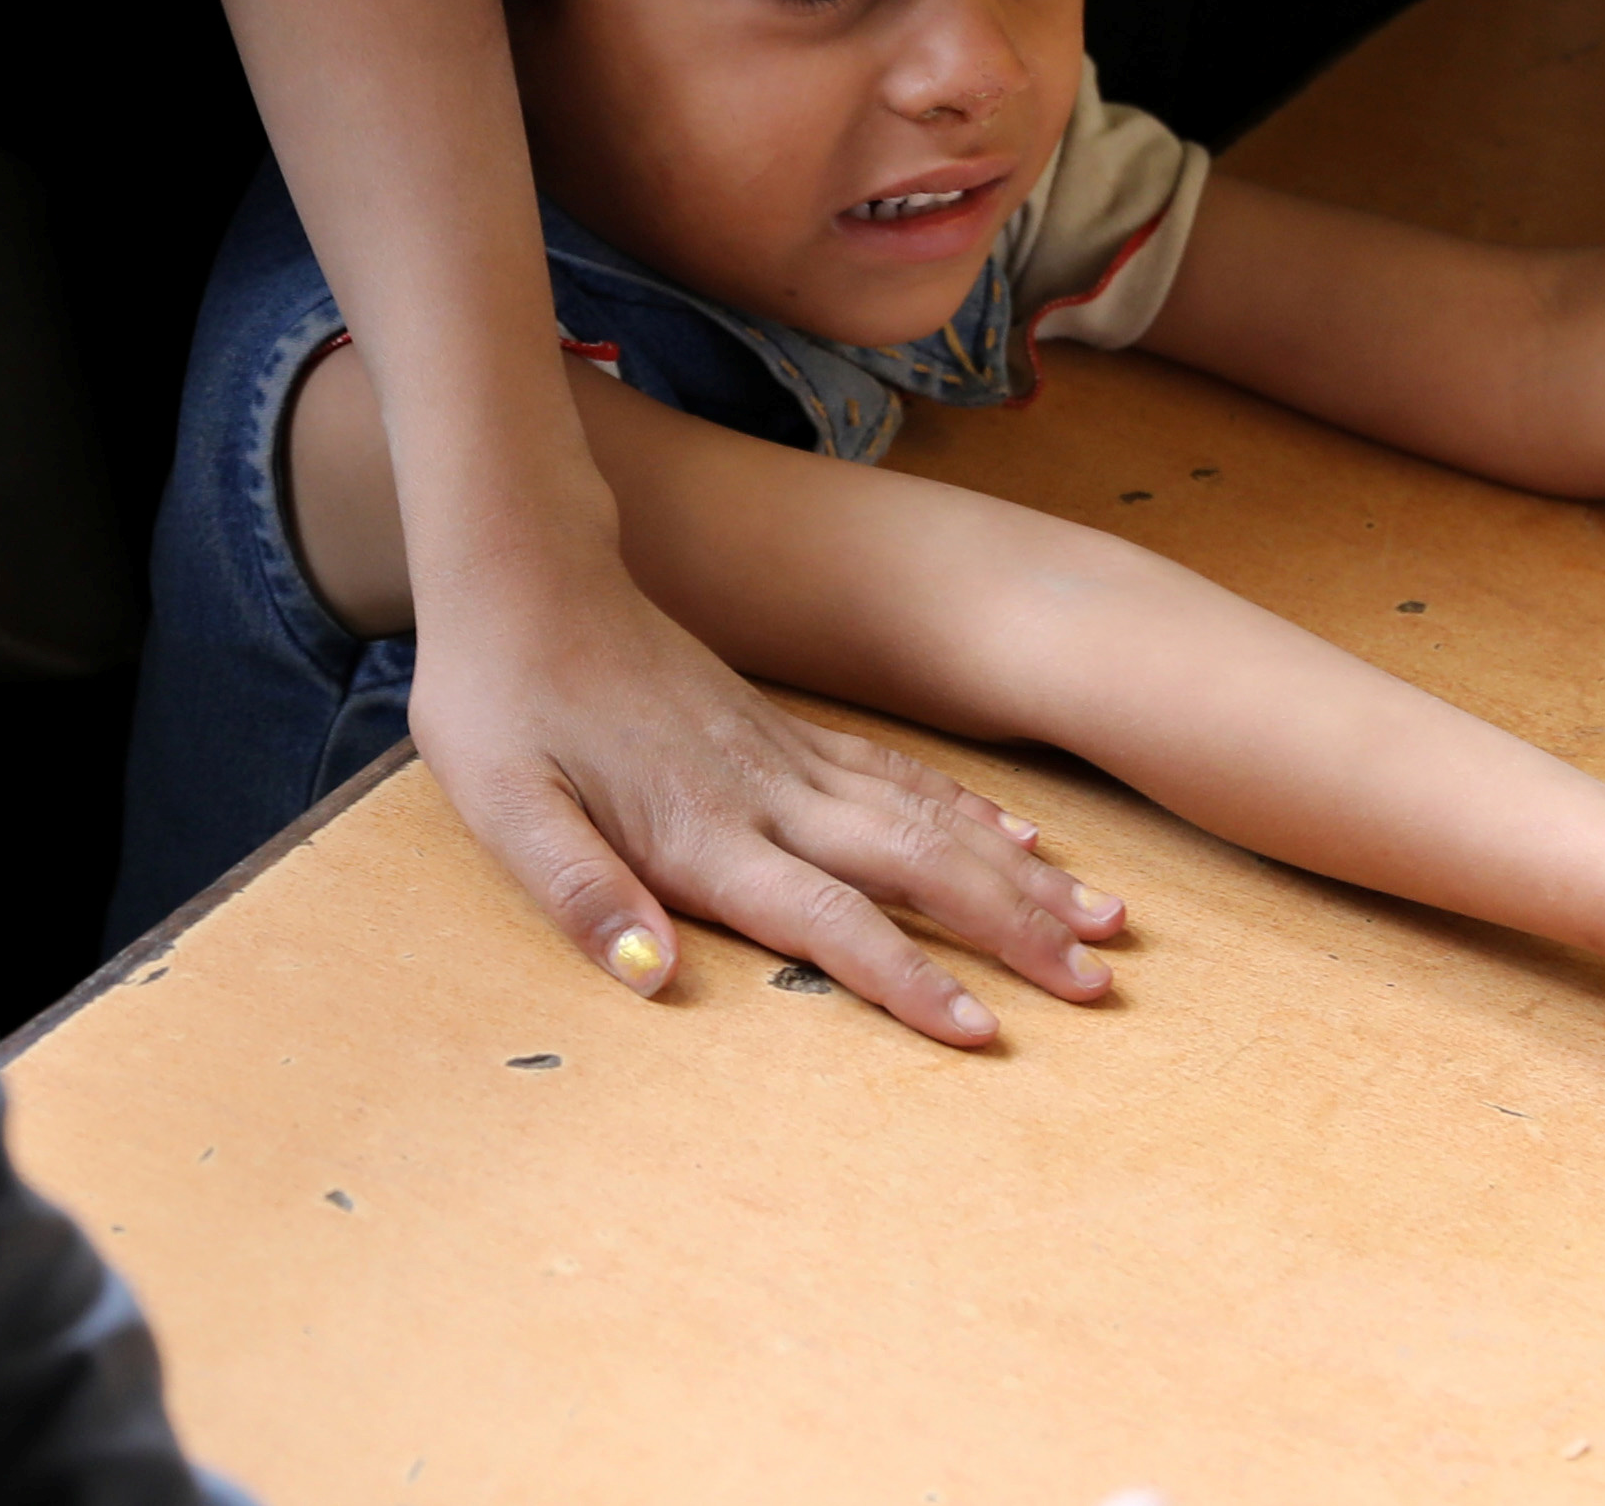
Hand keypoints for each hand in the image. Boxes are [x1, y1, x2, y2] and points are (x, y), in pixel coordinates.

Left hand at [410, 538, 1127, 1048]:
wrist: (525, 573)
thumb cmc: (500, 702)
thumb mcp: (506, 806)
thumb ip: (579, 891)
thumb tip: (651, 977)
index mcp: (703, 832)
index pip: (827, 920)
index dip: (907, 979)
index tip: (986, 1030)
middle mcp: (767, 794)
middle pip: (915, 868)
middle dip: (1015, 930)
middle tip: (1100, 983)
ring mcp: (785, 756)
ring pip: (930, 819)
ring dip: (1019, 875)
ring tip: (1104, 918)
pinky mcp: (785, 729)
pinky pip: (900, 775)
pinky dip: (969, 810)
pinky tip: (1019, 838)